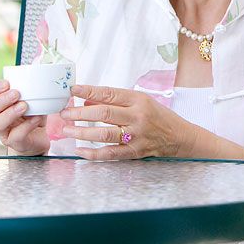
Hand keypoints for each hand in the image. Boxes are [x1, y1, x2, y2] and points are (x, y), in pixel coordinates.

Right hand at [0, 79, 49, 155]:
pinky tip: (36, 119)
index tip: (7, 83)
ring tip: (24, 106)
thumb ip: (32, 93)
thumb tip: (41, 79)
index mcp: (0, 105)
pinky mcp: (14, 143)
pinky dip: (26, 126)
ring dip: (10, 113)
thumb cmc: (33, 117)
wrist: (39, 140)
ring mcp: (4, 132)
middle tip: (16, 94)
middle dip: (2, 100)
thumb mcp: (34, 102)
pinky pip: (16, 135)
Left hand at [57, 84, 207, 159]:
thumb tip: (87, 102)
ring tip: (66, 130)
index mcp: (139, 100)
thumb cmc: (159, 117)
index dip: (88, 91)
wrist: (180, 137)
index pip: (109, 94)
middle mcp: (138, 117)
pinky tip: (79, 151)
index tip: (72, 90)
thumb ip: (116, 101)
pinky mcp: (135, 152)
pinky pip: (110, 154)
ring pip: (104, 134)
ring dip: (82, 132)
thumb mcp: (141, 101)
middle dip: (80, 113)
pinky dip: (93, 154)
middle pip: (104, 113)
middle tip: (64, 112)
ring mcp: (136, 136)